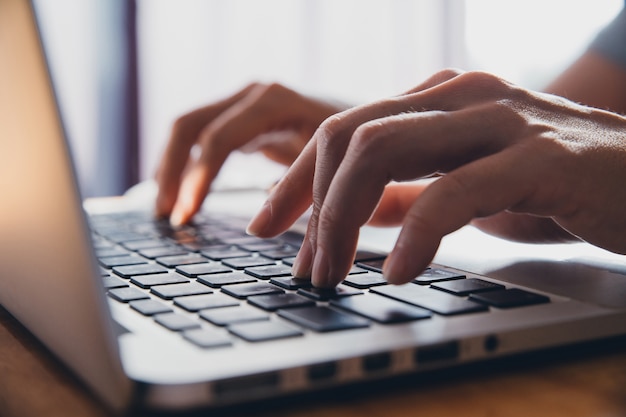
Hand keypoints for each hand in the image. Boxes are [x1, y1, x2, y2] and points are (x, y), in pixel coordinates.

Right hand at [155, 82, 343, 224]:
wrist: (372, 118)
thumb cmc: (359, 141)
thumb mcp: (334, 164)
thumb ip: (300, 189)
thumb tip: (259, 226)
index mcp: (274, 102)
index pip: (218, 138)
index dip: (197, 179)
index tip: (186, 216)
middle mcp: (254, 96)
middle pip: (190, 125)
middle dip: (172, 171)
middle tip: (166, 216)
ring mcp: (246, 104)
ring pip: (190, 129)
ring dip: (172, 168)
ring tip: (166, 210)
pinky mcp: (245, 119)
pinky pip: (203, 136)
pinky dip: (189, 165)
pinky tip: (185, 193)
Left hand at [247, 69, 625, 286]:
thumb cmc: (561, 184)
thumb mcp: (472, 182)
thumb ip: (416, 188)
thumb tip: (363, 214)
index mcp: (439, 99)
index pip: (341, 129)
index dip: (294, 180)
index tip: (265, 226)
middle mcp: (460, 95)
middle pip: (349, 136)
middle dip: (312, 206)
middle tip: (304, 266)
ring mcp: (499, 119)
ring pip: (384, 150)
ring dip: (343, 219)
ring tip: (333, 273)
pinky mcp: (538, 158)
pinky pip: (454, 190)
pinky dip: (415, 234)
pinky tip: (396, 272)